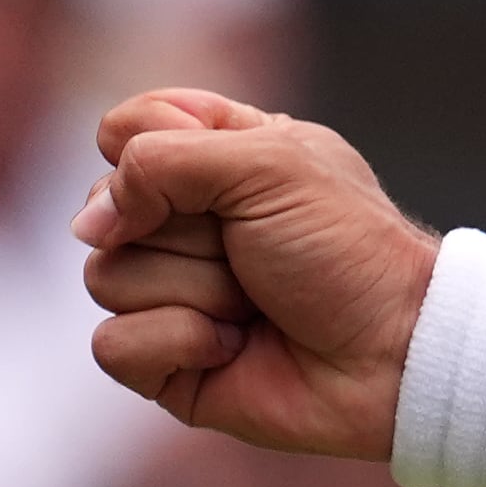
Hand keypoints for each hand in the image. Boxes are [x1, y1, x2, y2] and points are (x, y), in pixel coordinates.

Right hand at [77, 90, 437, 459]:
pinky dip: (182, 342)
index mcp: (221, 158)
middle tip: (256, 249)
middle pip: (105, 208)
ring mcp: (170, 291)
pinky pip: (114, 343)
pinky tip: (236, 346)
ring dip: (197, 290)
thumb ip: (165, 160)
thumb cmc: (348, 250)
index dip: (152, 150)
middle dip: (187, 232)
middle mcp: (187, 222)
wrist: (394, 352)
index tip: (218, 175)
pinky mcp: (163, 357)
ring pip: (106, 276)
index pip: (130, 129)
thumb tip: (90, 222)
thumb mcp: (271, 165)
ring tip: (256, 302)